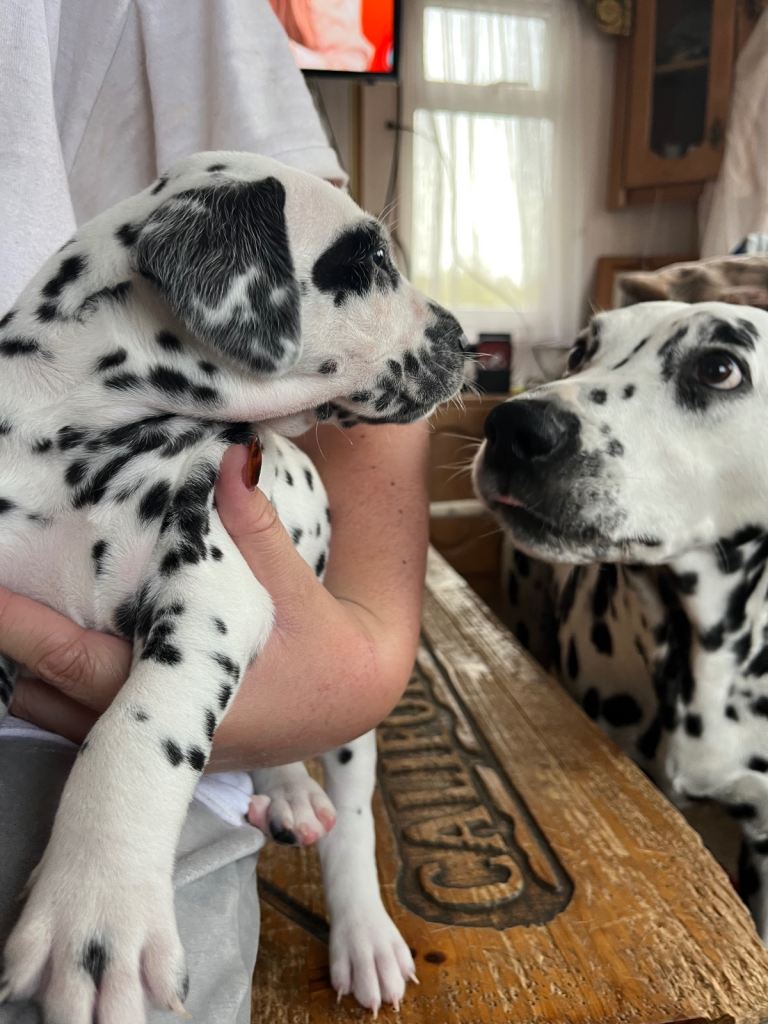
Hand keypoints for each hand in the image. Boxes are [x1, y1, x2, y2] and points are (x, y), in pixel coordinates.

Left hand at [5, 425, 426, 767]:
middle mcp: (163, 730)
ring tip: (12, 619)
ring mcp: (160, 744)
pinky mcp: (166, 740)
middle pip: (48, 698)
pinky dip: (58, 685)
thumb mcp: (297, 588)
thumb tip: (233, 459)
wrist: (352, 696)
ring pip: (62, 717)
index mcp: (186, 695)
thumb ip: (261, 528)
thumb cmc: (326, 648)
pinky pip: (86, 720)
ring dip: (29, 673)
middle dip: (10, 650)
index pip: (76, 662)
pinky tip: (55, 646)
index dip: (20, 630)